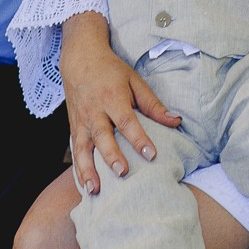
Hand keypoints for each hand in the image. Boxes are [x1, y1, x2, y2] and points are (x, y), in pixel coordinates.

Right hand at [59, 13, 181, 193]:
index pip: (127, 121)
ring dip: (87, 170)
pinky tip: (84, 185)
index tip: (151, 155)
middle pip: (102, 136)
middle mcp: (94, 111)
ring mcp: (80, 121)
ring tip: (95, 190)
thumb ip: (153, 104)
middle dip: (112, 156)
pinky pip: (74, 150)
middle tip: (123, 173)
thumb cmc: (111, 71)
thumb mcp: (135, 81)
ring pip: (82, 148)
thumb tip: (176, 121)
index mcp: (113, 98)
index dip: (139, 138)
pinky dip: (78, 169)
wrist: (79, 59)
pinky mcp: (72, 128)